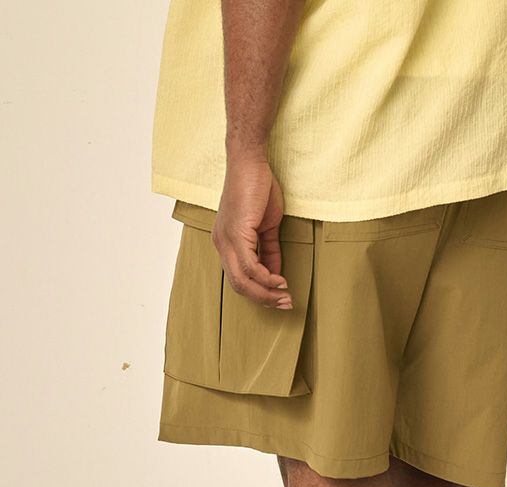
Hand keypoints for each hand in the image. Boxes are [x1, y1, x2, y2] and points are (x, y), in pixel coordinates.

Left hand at [213, 150, 293, 309]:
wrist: (249, 161)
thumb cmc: (257, 188)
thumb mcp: (266, 226)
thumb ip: (269, 250)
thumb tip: (275, 274)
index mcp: (226, 243)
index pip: (239, 278)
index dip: (259, 293)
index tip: (279, 298)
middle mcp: (221, 244)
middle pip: (238, 286)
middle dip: (263, 299)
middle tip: (285, 304)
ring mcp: (226, 240)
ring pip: (242, 281)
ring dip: (266, 293)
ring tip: (285, 296)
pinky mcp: (236, 233)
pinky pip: (250, 266)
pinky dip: (266, 277)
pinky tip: (280, 280)